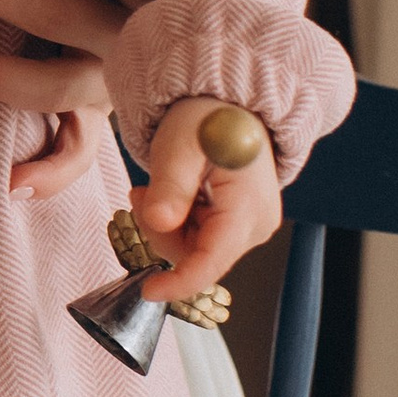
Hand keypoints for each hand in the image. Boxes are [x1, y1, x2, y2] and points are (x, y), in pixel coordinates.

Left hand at [129, 98, 280, 302]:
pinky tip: (173, 193)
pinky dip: (177, 222)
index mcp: (247, 207)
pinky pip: (198, 240)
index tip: (147, 291)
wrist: (228, 106)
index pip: (213, 260)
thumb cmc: (208, 119)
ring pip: (193, 251)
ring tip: (156, 186)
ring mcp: (248, 227)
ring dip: (166, 225)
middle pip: (197, 256)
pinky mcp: (238, 226)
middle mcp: (255, 225)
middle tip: (142, 193)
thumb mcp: (179, 146)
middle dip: (161, 232)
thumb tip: (160, 220)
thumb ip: (170, 185)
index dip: (179, 282)